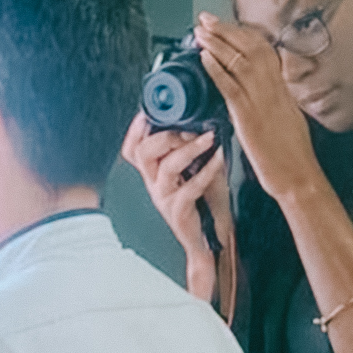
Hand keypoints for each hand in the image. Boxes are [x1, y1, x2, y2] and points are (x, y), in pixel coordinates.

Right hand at [121, 112, 232, 298]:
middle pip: (143, 153)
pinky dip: (207, 170)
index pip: (133, 148)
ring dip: (188, 148)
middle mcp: (154, 184)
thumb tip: (206, 122)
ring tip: (208, 138)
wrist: (210, 241)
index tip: (148, 111)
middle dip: (165, 134)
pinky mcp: (179, 211)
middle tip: (189, 128)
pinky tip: (219, 158)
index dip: (136, 129)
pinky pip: (190, 187)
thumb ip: (196, 149)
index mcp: (154, 173)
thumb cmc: (206, 204)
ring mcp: (165, 198)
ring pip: (167, 167)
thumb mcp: (198, 169)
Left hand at [193, 12, 321, 201]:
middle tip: (206, 19)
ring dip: (217, 44)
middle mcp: (274, 91)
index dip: (242, 34)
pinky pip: (232, 87)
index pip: (264, 51)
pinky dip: (217, 70)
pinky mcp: (250, 118)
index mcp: (282, 90)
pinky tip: (204, 58)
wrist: (300, 178)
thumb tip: (262, 93)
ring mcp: (262, 103)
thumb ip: (274, 103)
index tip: (225, 25)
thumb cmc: (293, 156)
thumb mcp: (287, 120)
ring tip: (200, 32)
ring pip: (240, 62)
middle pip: (251, 49)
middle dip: (226, 31)